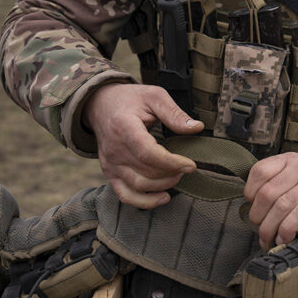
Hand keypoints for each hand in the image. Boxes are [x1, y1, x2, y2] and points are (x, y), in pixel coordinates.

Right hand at [83, 83, 203, 208]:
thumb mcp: (154, 96)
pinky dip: (144, 202)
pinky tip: (163, 198)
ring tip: (177, 176)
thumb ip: (174, 113)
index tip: (190, 165)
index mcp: (124, 127)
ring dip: (162, 186)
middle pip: (146, 172)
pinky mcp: (110, 173)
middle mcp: (114, 149)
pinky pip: (125, 195)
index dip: (171, 163)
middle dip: (172, 174)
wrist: (100, 105)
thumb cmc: (130, 99)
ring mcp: (110, 164)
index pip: (148, 153)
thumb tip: (197, 128)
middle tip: (187, 167)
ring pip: (138, 186)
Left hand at [244, 153, 297, 249]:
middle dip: (258, 217)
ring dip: (270, 229)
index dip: (250, 193)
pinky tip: (285, 239)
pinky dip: (288, 229)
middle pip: (267, 194)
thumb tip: (252, 207)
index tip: (255, 208)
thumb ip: (276, 181)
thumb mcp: (297, 172)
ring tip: (269, 241)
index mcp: (289, 160)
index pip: (259, 172)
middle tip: (262, 231)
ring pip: (281, 206)